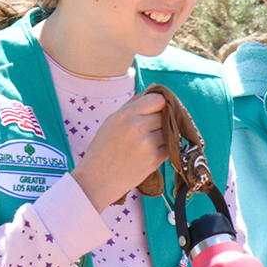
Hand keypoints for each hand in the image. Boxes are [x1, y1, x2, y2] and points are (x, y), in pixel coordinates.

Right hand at [72, 93, 169, 210]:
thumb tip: (155, 86)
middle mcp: (136, 127)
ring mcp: (147, 143)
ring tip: (148, 142)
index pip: (158, 99)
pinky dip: (166, 148)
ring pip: (170, 130)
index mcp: (124, 115)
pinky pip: (171, 146)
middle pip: (165, 114)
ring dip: (165, 134)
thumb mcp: (112, 121)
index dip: (160, 104)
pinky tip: (151, 152)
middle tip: (152, 129)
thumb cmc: (103, 149)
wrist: (96, 180)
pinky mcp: (154, 159)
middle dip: (162, 119)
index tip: (157, 110)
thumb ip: (135, 103)